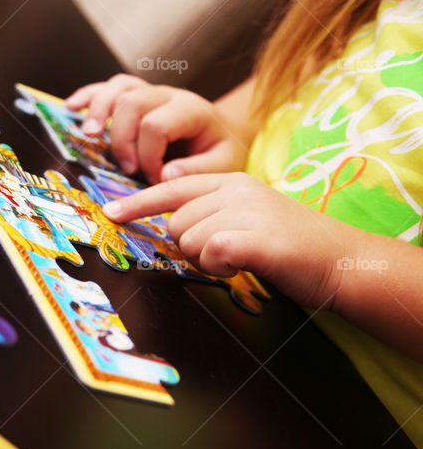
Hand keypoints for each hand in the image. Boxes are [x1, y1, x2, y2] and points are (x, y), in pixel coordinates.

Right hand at [66, 75, 249, 183]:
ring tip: (89, 134)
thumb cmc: (221, 151)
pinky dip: (89, 96)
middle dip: (123, 139)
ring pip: (119, 88)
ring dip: (99, 110)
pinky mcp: (137, 97)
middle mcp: (169, 96)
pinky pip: (109, 86)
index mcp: (192, 111)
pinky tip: (71, 108)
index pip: (157, 125)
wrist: (226, 132)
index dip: (148, 156)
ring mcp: (152, 93)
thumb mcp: (223, 165)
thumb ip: (198, 170)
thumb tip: (165, 173)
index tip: (156, 177)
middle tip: (128, 169)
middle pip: (133, 103)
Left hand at [101, 173, 356, 308]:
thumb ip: (210, 215)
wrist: (338, 259)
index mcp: (230, 181)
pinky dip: (220, 267)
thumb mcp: (245, 218)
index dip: (138, 202)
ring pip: (187, 240)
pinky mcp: (253, 236)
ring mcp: (245, 210)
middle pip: (174, 223)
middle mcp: (235, 189)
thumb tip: (170, 228)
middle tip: (224, 254)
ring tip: (239, 257)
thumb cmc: (286, 246)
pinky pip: (209, 254)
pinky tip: (244, 264)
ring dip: (206, 259)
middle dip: (189, 246)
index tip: (110, 212)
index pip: (172, 187)